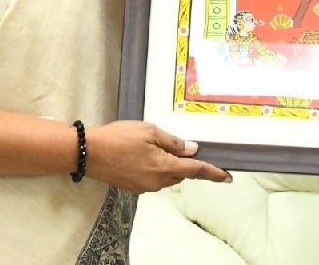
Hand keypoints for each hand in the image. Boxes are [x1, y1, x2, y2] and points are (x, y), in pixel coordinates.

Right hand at [87, 120, 230, 192]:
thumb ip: (174, 142)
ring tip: (154, 145)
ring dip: (169, 165)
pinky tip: (144, 154)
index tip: (228, 176)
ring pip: (167, 176)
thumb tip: (192, 150)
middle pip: (181, 173)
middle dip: (185, 162)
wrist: (89, 153)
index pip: (196, 170)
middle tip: (181, 145)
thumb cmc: (119, 138)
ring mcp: (144, 187)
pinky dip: (156, 168)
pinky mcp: (134, 187)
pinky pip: (154, 178)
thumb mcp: (150, 131)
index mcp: (164, 167)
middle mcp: (157, 182)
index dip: (213, 173)